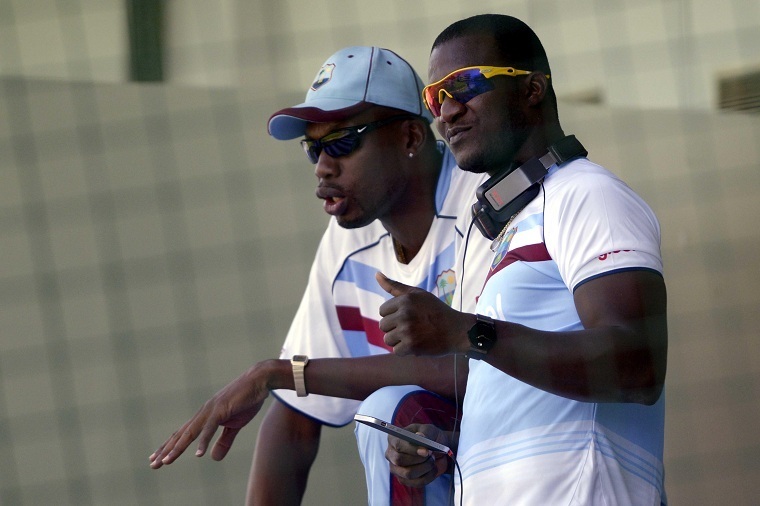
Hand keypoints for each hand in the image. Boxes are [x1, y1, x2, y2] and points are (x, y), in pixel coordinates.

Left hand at [149, 362, 272, 467]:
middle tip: (153, 464)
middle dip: (166, 450)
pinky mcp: (221, 410)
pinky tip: (198, 454)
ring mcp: (211, 411)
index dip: (170, 446)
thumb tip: (213, 458)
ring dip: (177, 448)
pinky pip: (209, 428)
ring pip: (190, 433)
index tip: (157, 459)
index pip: (183, 434)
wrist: (259, 381)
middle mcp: (203, 413)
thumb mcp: (235, 426)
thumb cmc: (247, 400)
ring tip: (166, 461)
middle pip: (181, 434)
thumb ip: (224, 441)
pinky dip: (203, 441)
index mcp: (205, 416)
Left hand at [376, 271, 473, 355]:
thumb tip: (377, 275)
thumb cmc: (435, 310)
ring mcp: (408, 331)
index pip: (382, 311)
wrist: (457, 331)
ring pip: (388, 339)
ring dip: (399, 340)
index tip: (408, 316)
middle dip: (394, 328)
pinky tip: (417, 344)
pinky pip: (396, 351)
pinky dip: (405, 350)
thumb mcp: (418, 294)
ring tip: (414, 335)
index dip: (394, 315)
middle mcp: (405, 314)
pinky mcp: (412, 346)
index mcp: (405, 300)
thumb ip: (395, 286)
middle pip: (383, 326)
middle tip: (412, 327)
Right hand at [385, 423, 451, 487]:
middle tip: (431, 455)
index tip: (426, 451)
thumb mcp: (430, 431)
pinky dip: (429, 476)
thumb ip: (425, 432)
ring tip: (432, 460)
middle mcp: (391, 454)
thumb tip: (420, 436)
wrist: (437, 450)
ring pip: (408, 473)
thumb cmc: (430, 437)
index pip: (397, 445)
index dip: (411, 449)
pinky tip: (433, 468)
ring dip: (425, 467)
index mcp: (394, 438)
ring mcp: (396, 469)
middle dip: (418, 459)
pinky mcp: (404, 480)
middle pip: (399, 460)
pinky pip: (416, 483)